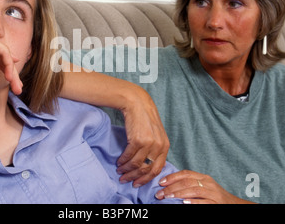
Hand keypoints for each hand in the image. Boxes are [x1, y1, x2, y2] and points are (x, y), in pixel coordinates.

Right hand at [0, 35, 22, 150]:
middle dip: (10, 68)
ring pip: (3, 52)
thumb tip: (15, 69)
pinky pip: (4, 51)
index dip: (4, 62)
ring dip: (11, 69)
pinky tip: (11, 79)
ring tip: (14, 85)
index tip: (13, 76)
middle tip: (17, 85)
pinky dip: (10, 65)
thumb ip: (1, 70)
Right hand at [59, 62, 169, 186]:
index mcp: (165, 145)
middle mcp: (159, 145)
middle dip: (135, 177)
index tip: (138, 182)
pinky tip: (119, 162)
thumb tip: (147, 165)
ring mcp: (149, 143)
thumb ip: (155, 148)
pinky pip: (129, 156)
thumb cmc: (144, 118)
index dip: (147, 178)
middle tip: (126, 180)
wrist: (137, 102)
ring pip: (137, 164)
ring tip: (120, 171)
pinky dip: (123, 161)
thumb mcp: (156, 133)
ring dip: (127, 170)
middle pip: (147, 169)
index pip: (158, 168)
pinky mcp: (138, 139)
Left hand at [155, 170, 254, 203]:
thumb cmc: (213, 196)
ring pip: (195, 190)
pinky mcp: (216, 203)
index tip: (160, 182)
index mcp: (203, 177)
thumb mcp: (202, 186)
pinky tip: (184, 203)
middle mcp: (208, 183)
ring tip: (168, 197)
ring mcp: (213, 193)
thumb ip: (189, 183)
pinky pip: (204, 202)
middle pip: (187, 182)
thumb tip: (167, 181)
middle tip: (160, 193)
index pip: (186, 173)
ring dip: (179, 194)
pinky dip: (194, 202)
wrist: (233, 205)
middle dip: (172, 187)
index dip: (172, 177)